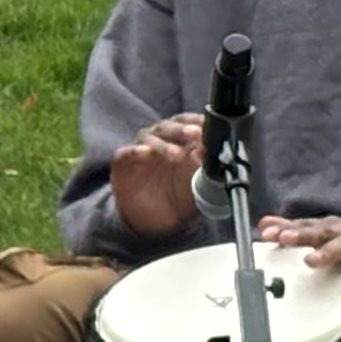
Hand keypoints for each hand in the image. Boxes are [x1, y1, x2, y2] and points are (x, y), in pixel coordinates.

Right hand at [107, 112, 205, 240]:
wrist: (152, 220)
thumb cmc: (178, 194)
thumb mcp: (198, 182)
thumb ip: (206, 167)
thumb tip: (217, 153)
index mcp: (180, 139)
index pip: (188, 122)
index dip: (198, 121)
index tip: (211, 126)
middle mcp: (159, 139)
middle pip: (170, 127)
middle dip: (183, 129)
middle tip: (196, 134)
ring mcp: (140, 148)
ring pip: (150, 138)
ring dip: (164, 144)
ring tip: (177, 155)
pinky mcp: (122, 161)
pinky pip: (127, 152)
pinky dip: (135, 151)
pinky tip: (146, 154)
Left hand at [260, 214, 340, 287]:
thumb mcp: (328, 235)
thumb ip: (296, 231)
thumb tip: (263, 225)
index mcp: (332, 228)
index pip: (306, 225)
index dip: (286, 227)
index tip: (266, 231)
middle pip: (323, 231)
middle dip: (302, 234)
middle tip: (284, 238)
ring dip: (328, 252)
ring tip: (311, 261)